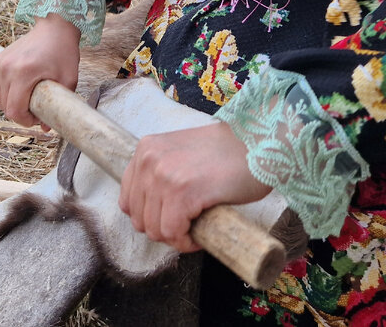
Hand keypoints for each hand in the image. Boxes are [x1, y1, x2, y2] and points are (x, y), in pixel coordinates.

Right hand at [0, 15, 80, 126]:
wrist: (54, 27)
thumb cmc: (63, 51)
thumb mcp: (68, 80)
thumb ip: (58, 105)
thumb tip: (46, 128)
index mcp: (23, 73)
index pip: (14, 110)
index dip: (25, 121)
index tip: (38, 119)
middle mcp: (7, 68)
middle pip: (5, 106)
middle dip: (20, 114)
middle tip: (37, 110)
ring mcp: (0, 63)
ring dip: (13, 104)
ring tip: (30, 100)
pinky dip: (8, 93)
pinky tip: (22, 90)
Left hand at [119, 121, 270, 252]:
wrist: (256, 143)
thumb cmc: (225, 152)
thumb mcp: (180, 153)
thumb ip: (160, 172)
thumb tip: (149, 211)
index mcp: (145, 149)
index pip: (128, 200)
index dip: (150, 217)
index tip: (171, 219)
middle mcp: (149, 160)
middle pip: (140, 219)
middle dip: (164, 230)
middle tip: (188, 226)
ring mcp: (164, 176)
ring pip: (156, 230)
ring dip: (177, 238)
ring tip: (196, 229)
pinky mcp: (183, 193)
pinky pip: (174, 234)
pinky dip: (187, 242)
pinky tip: (201, 235)